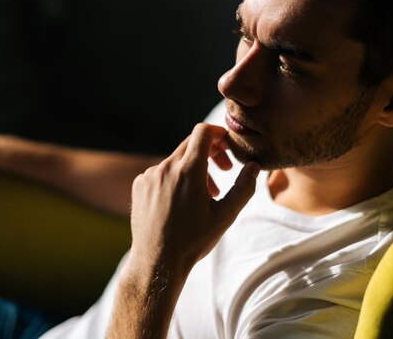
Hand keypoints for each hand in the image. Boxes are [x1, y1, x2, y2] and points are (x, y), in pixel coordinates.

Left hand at [128, 123, 259, 273]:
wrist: (157, 261)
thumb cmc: (193, 241)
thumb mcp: (225, 216)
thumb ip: (243, 187)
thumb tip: (253, 166)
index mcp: (188, 171)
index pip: (203, 132)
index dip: (218, 133)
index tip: (228, 146)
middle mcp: (166, 168)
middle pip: (191, 144)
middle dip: (211, 152)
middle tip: (225, 170)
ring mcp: (149, 175)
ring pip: (176, 159)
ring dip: (193, 168)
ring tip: (205, 194)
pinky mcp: (139, 184)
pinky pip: (161, 172)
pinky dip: (175, 178)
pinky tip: (181, 202)